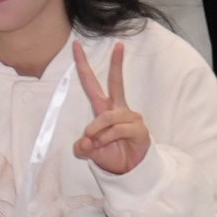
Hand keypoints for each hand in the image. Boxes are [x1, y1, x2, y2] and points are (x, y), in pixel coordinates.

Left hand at [71, 41, 150, 175]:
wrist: (129, 171)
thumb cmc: (110, 155)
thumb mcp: (90, 152)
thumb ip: (83, 148)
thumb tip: (84, 143)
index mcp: (103, 108)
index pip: (92, 83)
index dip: (83, 66)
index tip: (76, 46)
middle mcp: (118, 109)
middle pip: (117, 83)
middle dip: (117, 64)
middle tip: (118, 45)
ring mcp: (131, 117)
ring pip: (108, 116)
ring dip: (98, 130)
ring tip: (95, 142)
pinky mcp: (139, 129)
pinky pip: (118, 129)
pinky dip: (108, 137)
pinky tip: (106, 144)